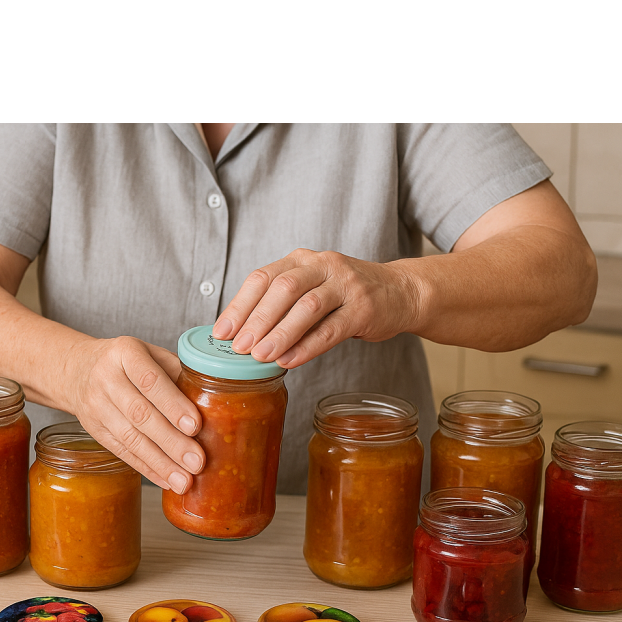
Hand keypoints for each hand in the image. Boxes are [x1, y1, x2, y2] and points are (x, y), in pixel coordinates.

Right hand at [65, 336, 204, 492]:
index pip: (150, 381)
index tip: (195, 426)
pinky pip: (122, 452)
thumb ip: (177, 373)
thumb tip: (212, 404)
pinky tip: (166, 480)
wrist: (78, 370)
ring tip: (185, 481)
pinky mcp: (95, 430)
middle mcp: (106, 379)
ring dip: (161, 463)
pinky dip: (147, 468)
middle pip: (140, 414)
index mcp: (125, 353)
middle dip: (171, 441)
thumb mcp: (150, 353)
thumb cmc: (127, 362)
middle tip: (197, 462)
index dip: (173, 405)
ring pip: (131, 438)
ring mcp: (96, 406)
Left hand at [211, 249, 422, 367]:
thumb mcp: (310, 289)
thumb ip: (279, 306)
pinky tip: (289, 361)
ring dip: (280, 334)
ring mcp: (346, 285)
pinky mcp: (364, 308)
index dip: (239, 305)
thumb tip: (239, 336)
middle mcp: (322, 265)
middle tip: (238, 348)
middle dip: (257, 320)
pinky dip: (308, 346)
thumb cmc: (344, 296)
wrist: (400, 292)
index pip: (262, 278)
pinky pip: (331, 329)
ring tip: (260, 357)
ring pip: (307, 307)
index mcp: (301, 260)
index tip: (221, 332)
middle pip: (283, 289)